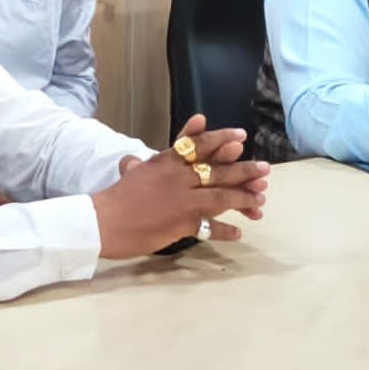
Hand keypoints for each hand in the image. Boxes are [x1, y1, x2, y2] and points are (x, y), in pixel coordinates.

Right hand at [94, 116, 268, 258]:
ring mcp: (182, 200)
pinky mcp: (182, 223)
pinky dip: (226, 230)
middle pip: (218, 170)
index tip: (241, 136)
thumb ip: (138, 165)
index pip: (199, 145)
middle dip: (244, 170)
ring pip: (221, 196)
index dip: (221, 139)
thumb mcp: (129, 174)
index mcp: (166, 162)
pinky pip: (211, 226)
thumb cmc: (115, 198)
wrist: (103, 222)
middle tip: (265, 170)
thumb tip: (132, 159)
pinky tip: (239, 232)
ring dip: (243, 198)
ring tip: (260, 201)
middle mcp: (178, 177)